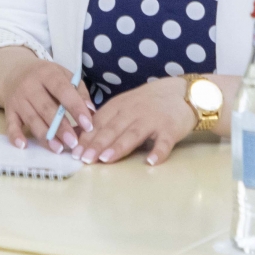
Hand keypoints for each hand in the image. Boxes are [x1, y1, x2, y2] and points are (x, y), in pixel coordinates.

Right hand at [0, 53, 94, 152]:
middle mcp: (30, 85)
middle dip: (60, 127)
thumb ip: (79, 92)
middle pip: (46, 108)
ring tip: (59, 149)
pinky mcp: (9, 110)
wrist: (14, 71)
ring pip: (32, 119)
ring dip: (45, 136)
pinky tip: (23, 145)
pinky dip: (15, 135)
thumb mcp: (64, 76)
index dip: (75, 108)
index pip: (62, 90)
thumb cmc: (47, 77)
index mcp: (47, 73)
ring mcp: (18, 98)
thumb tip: (91, 111)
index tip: (88, 125)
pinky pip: (11, 124)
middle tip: (74, 142)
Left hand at [76, 77, 197, 165]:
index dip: (85, 137)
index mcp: (118, 106)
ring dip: (118, 147)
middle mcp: (132, 111)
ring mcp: (152, 120)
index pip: (98, 122)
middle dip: (96, 144)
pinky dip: (158, 152)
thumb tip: (81, 136)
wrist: (181, 93)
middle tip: (83, 158)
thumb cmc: (148, 103)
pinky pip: (164, 142)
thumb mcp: (124, 106)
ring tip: (105, 159)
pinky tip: (151, 162)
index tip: (73, 151)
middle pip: (112, 129)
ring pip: (132, 134)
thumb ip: (107, 120)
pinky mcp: (170, 129)